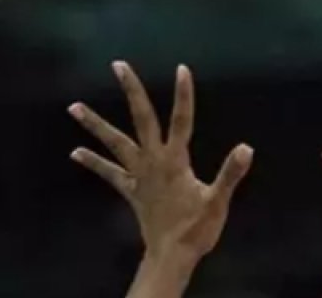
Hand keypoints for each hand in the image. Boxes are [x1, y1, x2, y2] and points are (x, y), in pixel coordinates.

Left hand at [68, 62, 252, 260]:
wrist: (171, 255)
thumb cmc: (197, 228)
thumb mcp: (218, 200)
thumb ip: (230, 173)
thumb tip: (247, 147)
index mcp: (175, 160)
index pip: (181, 120)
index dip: (183, 95)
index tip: (182, 69)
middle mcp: (153, 161)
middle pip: (141, 120)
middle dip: (132, 92)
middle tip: (118, 66)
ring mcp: (138, 176)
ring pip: (114, 144)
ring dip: (95, 125)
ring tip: (74, 107)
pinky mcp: (131, 191)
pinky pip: (109, 173)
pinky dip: (93, 162)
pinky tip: (76, 151)